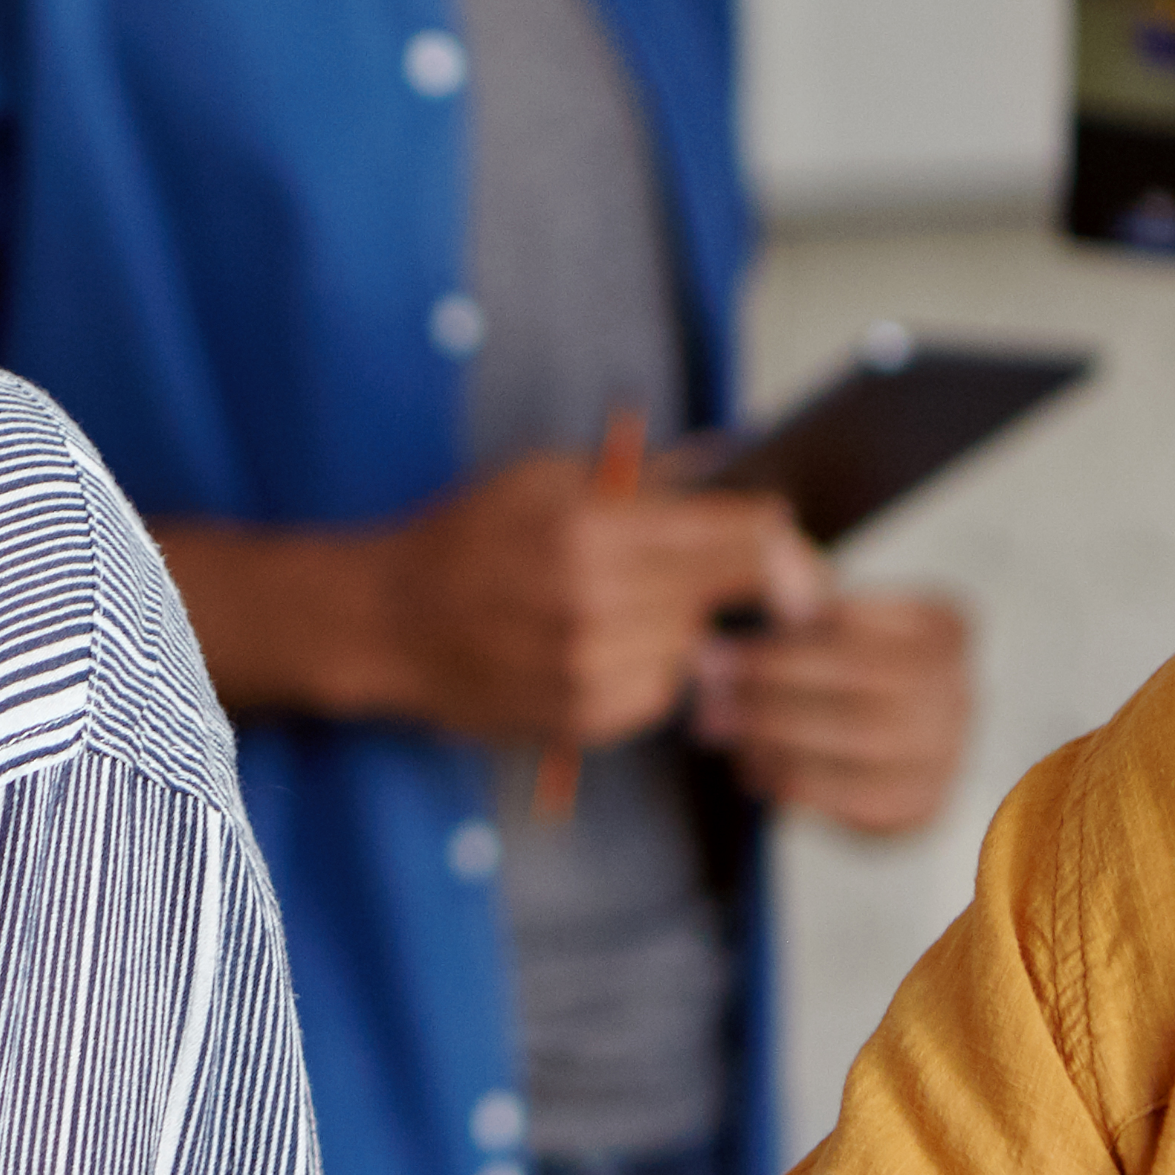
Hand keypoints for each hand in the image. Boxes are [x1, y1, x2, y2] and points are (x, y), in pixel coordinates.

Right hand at [373, 451, 821, 751]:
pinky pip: (659, 690)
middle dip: (732, 576)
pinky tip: (611, 642)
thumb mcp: (543, 476)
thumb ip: (638, 476)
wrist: (388, 621)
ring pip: (693, 643)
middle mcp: (594, 604)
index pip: (729, 536)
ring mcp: (587, 668)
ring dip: (684, 621)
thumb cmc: (465, 538)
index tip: (786, 531)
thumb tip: (726, 456)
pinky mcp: (580, 717)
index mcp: (590, 531)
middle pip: (720, 593)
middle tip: (727, 564)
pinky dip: (651, 665)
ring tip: (638, 600)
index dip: (772, 533)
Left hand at [694, 587, 972, 836]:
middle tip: (706, 684)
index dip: (784, 637)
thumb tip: (770, 548)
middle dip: (772, 681)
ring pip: (859, 738)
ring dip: (775, 731)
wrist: (869, 753)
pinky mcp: (924, 805)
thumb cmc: (832, 666)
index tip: (719, 643)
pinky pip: (856, 797)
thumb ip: (796, 586)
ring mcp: (951, 751)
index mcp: (945, 625)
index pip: (860, 622)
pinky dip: (795, 780)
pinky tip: (749, 765)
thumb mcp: (815, 619)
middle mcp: (962, 687)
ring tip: (716, 724)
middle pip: (863, 677)